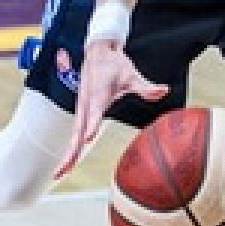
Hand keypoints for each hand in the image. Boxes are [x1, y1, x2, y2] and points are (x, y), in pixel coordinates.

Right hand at [53, 40, 167, 178]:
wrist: (97, 52)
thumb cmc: (114, 65)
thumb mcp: (132, 75)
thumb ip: (145, 87)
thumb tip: (163, 90)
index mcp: (98, 95)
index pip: (95, 112)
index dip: (92, 125)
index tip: (88, 138)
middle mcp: (86, 104)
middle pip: (77, 131)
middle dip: (71, 151)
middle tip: (63, 170)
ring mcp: (82, 109)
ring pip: (73, 134)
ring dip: (67, 153)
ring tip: (60, 173)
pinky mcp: (81, 112)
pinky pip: (75, 132)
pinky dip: (70, 148)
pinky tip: (68, 163)